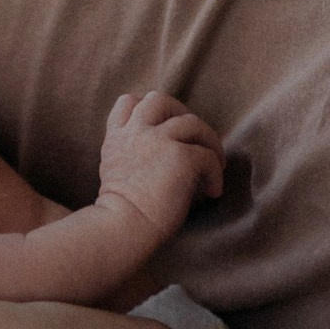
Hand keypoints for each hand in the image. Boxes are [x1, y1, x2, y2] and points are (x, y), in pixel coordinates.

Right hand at [97, 89, 225, 237]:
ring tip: (215, 165)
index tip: (161, 128)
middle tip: (194, 139)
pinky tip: (213, 192)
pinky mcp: (181, 156)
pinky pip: (208, 156)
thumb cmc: (119, 215)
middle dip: (181, 114)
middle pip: (160, 99)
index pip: (128, 103)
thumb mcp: (113, 173)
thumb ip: (131, 156)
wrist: (122, 228)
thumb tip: (166, 160)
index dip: (147, 110)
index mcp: (117, 138)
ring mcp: (158, 140)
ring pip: (192, 122)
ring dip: (209, 141)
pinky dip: (215, 173)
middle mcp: (136, 132)